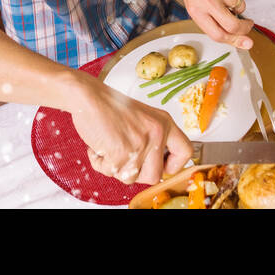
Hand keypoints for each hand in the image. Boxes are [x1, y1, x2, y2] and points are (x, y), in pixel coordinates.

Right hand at [69, 75, 192, 184]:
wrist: (89, 96)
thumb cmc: (110, 107)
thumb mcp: (143, 119)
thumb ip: (153, 140)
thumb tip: (156, 168)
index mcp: (165, 123)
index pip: (185, 152)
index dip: (173, 166)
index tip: (160, 166)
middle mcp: (157, 133)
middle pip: (155, 176)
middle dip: (136, 173)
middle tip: (124, 158)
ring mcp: (140, 143)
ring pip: (131, 178)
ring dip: (115, 167)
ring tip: (109, 147)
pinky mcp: (121, 152)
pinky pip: (111, 172)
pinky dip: (100, 163)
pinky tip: (98, 146)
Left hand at [174, 0, 253, 48]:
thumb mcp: (196, 5)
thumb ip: (213, 22)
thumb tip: (237, 37)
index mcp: (196, 12)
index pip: (218, 34)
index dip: (235, 42)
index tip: (247, 43)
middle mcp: (206, 2)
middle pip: (232, 25)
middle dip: (245, 28)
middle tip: (248, 25)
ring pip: (240, 7)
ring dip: (238, 5)